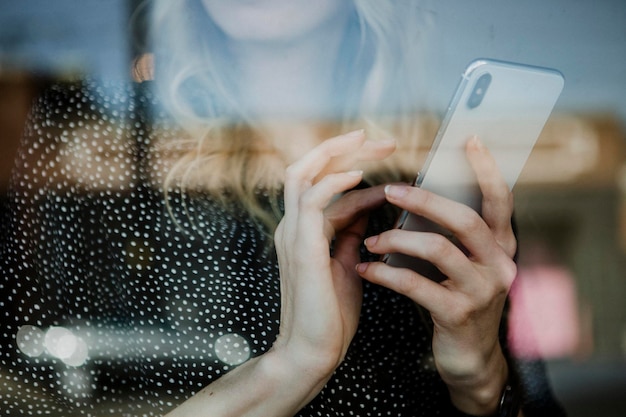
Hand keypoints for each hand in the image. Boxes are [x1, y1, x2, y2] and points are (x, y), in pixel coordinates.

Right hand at [272, 130, 394, 378]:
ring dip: (337, 155)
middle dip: (342, 147)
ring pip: (302, 174)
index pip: (325, 184)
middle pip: (307, 168)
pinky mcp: (301, 246)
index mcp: (304, 231)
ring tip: (371, 144)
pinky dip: (334, 182)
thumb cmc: (331, 315)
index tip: (390, 164)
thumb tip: (369, 207)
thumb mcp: (347, 264)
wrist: (313, 351)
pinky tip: (359, 175)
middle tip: (380, 139)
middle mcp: (293, 226)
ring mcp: (293, 234)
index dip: (357, 169)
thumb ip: (352, 234)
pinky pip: (311, 200)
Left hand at [356, 137, 516, 413]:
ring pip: (437, 249)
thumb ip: (452, 236)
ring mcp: (481, 291)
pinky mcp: (458, 314)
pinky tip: (365, 269)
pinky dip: (385, 273)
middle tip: (389, 190)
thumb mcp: (464, 266)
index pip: (500, 200)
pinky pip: (415, 284)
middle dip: (424, 200)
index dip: (486, 169)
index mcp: (500, 247)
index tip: (470, 140)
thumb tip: (418, 197)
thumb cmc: (459, 301)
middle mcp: (498, 264)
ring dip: (396, 238)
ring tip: (370, 240)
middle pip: (464, 219)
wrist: (470, 359)